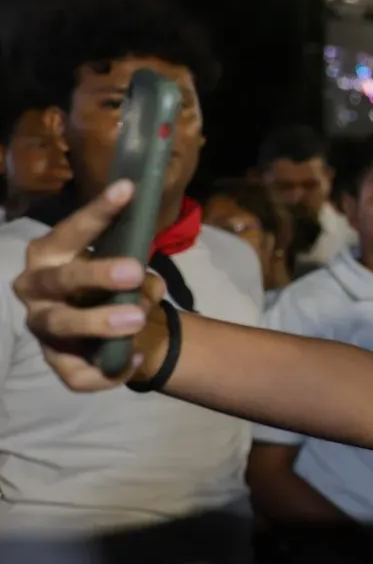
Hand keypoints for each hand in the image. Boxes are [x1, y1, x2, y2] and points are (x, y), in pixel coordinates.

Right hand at [11, 180, 169, 390]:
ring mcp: (43, 327)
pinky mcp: (56, 362)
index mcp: (49, 254)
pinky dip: (107, 371)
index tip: (128, 189)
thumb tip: (146, 281)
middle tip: (134, 271)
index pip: (71, 230)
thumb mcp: (123, 265)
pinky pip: (76, 374)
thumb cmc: (109, 283)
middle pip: (59, 279)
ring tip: (137, 318)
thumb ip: (133, 262)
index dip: (98, 212)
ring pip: (61, 325)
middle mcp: (36, 288)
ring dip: (98, 322)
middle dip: (96, 274)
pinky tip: (137, 358)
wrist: (111, 329)